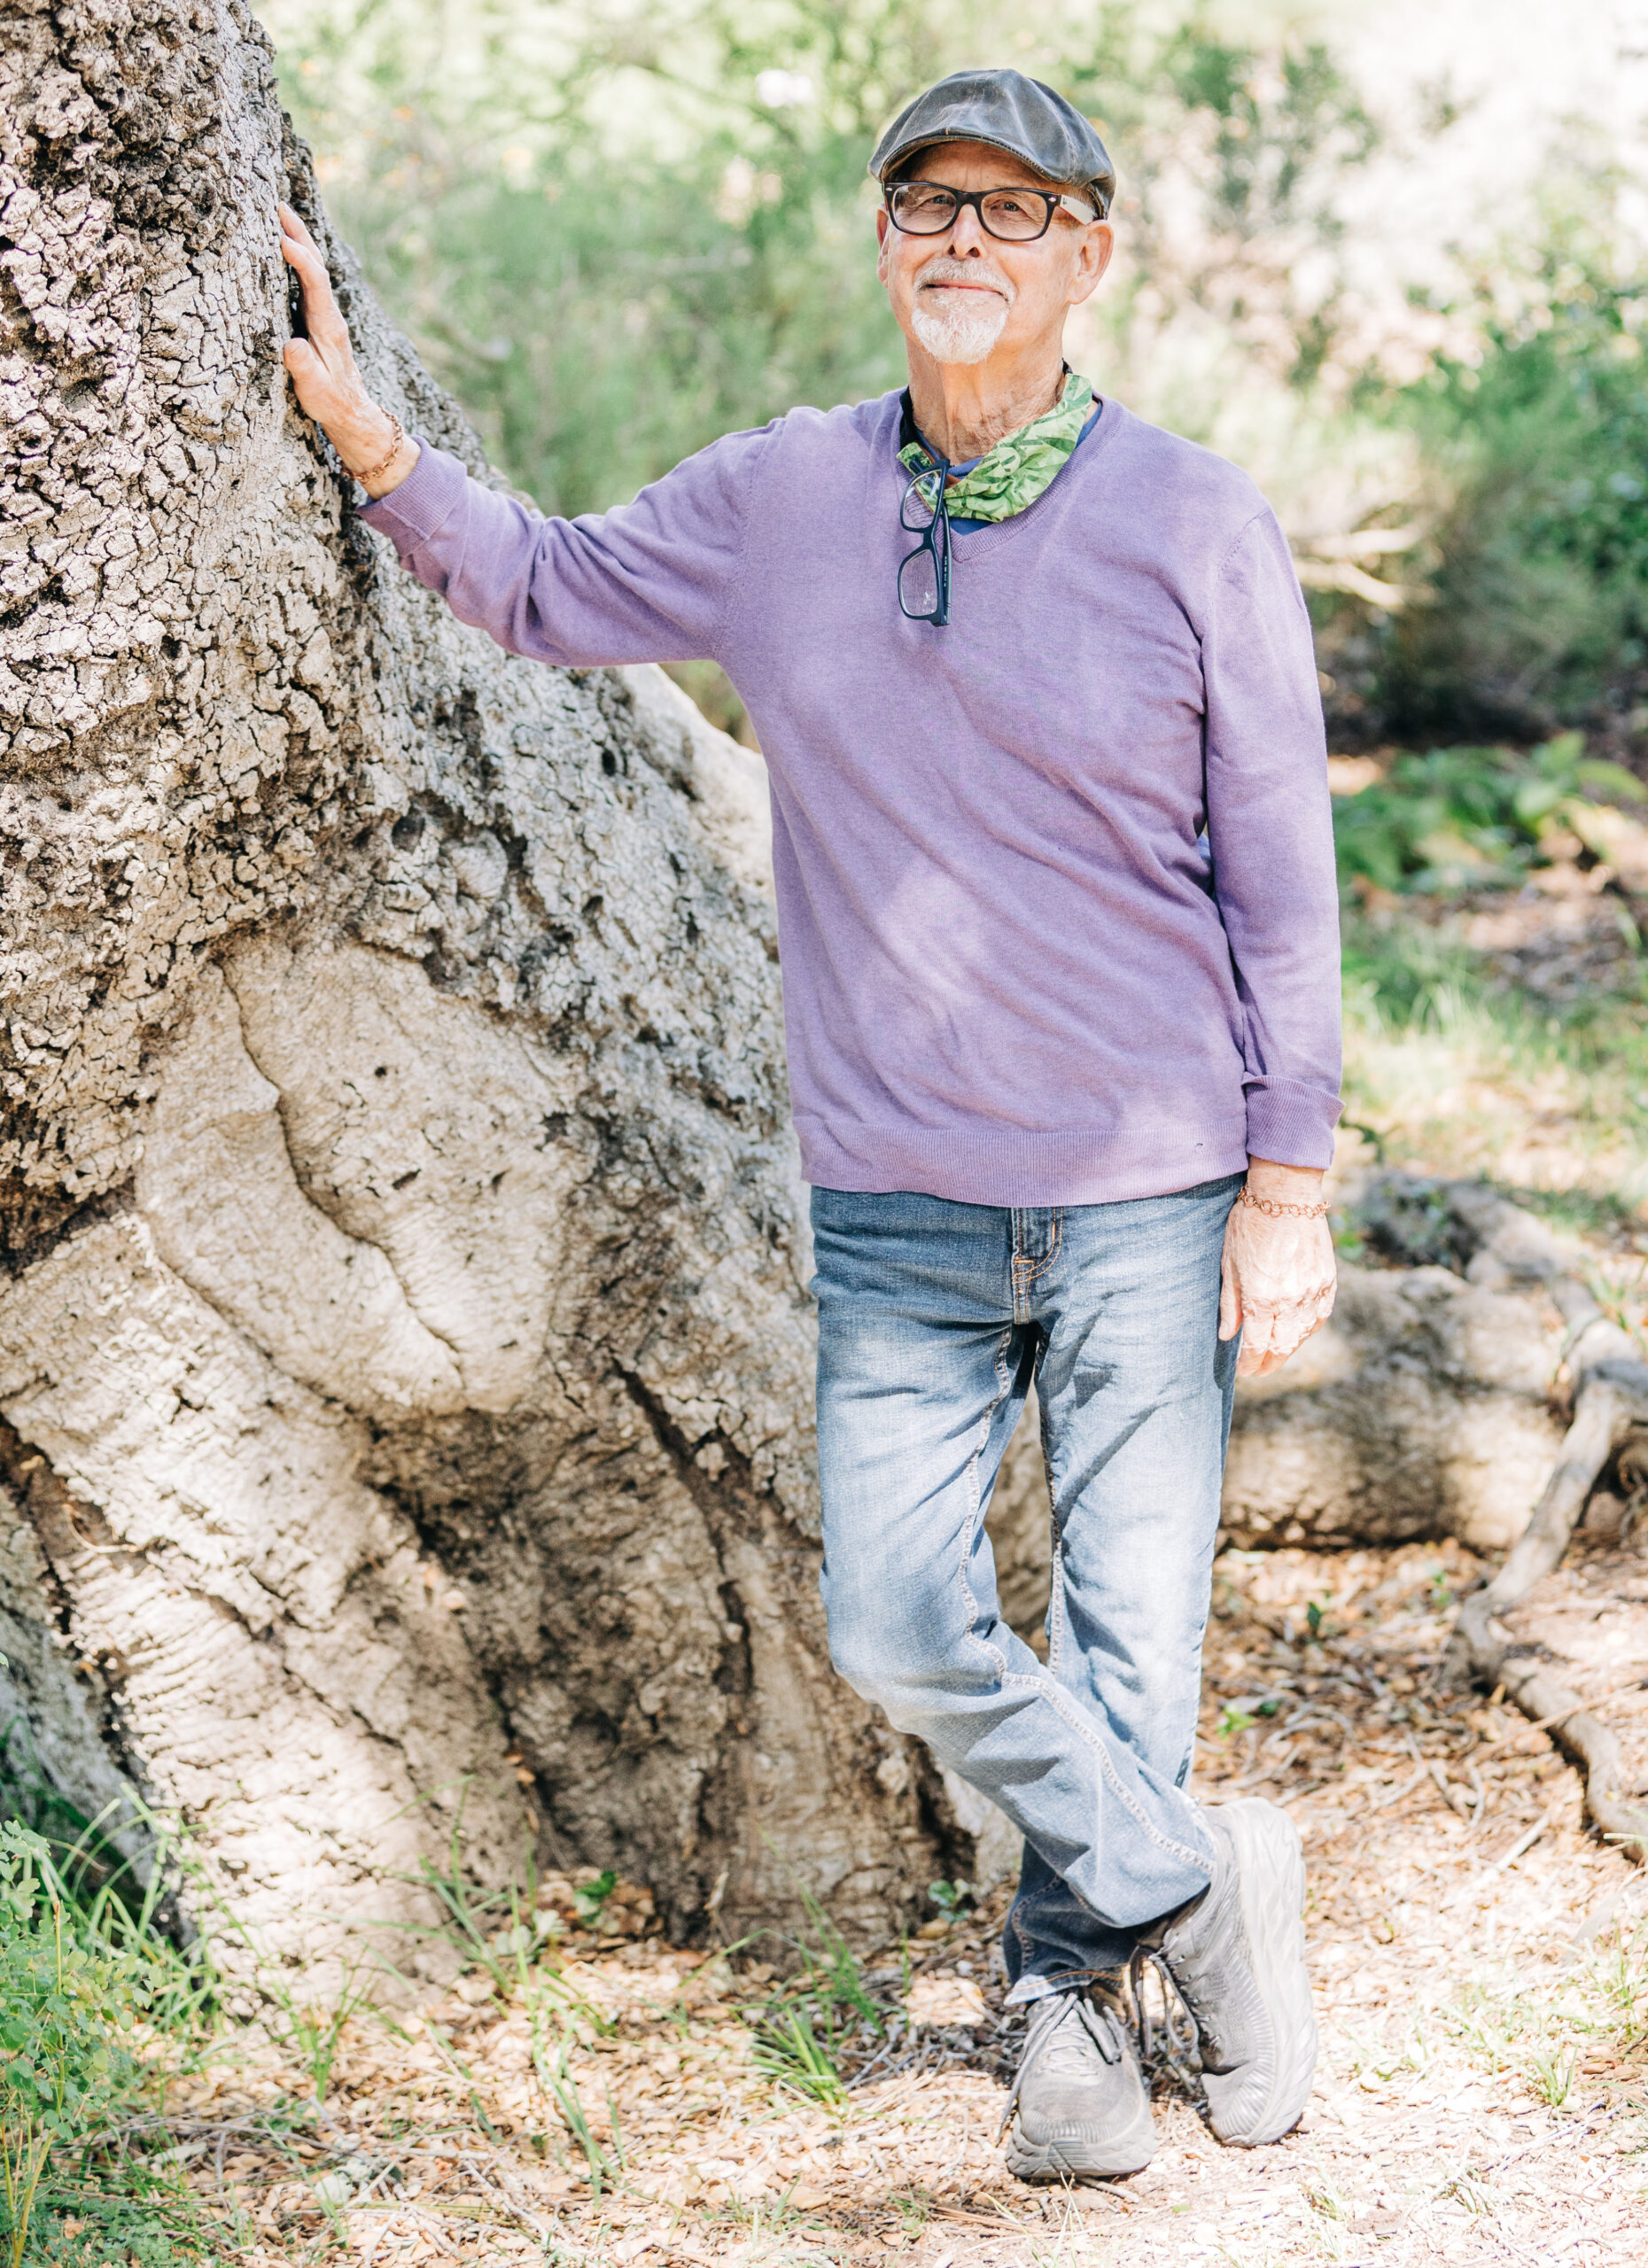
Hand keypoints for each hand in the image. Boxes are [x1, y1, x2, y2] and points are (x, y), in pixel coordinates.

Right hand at [278, 204, 417, 497]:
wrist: (351, 411)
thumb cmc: (331, 402)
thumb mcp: (315, 390)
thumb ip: (304, 368)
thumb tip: (291, 346)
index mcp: (328, 326)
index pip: (316, 284)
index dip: (301, 261)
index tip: (283, 240)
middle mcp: (329, 314)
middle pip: (317, 265)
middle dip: (299, 234)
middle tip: (278, 205)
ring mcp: (325, 314)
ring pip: (313, 268)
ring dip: (298, 238)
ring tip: (279, 212)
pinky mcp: (318, 317)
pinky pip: (308, 278)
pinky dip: (297, 257)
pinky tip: (285, 244)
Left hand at [1218, 1160, 1336, 1377]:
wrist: (1286, 1193)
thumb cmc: (1249, 1224)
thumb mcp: (1229, 1262)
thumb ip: (1229, 1304)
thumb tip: (1227, 1336)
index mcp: (1261, 1297)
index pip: (1256, 1346)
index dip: (1249, 1363)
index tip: (1243, 1370)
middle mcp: (1290, 1300)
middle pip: (1282, 1348)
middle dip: (1269, 1364)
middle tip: (1258, 1371)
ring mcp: (1313, 1291)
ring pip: (1302, 1335)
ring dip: (1288, 1349)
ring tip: (1274, 1354)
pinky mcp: (1328, 1281)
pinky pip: (1319, 1317)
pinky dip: (1307, 1330)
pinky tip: (1297, 1333)